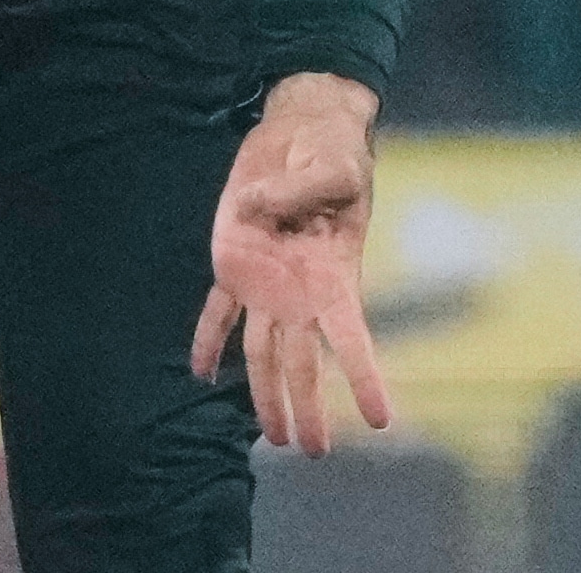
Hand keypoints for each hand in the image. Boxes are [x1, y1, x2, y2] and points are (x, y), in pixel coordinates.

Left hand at [191, 70, 392, 451]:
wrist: (302, 131)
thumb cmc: (330, 151)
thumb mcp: (332, 166)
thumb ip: (299, 192)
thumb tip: (257, 211)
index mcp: (334, 274)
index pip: (351, 335)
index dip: (365, 377)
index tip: (380, 420)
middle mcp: (299, 290)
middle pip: (302, 360)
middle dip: (307, 406)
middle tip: (313, 450)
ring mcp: (265, 282)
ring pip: (261, 351)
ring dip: (265, 393)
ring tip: (273, 437)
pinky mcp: (233, 264)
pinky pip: (218, 313)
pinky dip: (207, 341)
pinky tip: (200, 373)